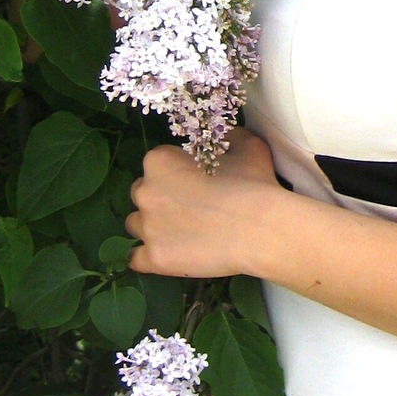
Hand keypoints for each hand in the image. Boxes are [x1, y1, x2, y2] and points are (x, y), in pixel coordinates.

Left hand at [126, 130, 279, 276]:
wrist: (260, 229)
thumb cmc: (252, 184)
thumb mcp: (247, 146)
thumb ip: (229, 137)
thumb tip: (225, 135)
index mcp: (159, 161)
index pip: (157, 165)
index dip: (177, 173)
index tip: (196, 182)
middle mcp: (145, 192)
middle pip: (142, 194)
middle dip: (160, 200)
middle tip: (190, 208)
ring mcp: (147, 228)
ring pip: (136, 225)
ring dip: (153, 227)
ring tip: (181, 234)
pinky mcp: (154, 258)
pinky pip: (136, 259)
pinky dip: (149, 257)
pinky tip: (169, 255)